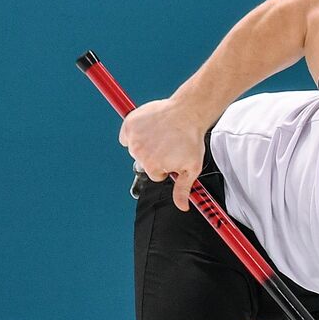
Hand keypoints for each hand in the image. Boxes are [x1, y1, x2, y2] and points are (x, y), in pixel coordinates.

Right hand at [118, 96, 208, 210]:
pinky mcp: (129, 123)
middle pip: (144, 162)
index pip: (156, 174)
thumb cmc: (191, 139)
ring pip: (135, 149)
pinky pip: (126, 135)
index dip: (166, 166)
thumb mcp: (192, 168)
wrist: (188, 112)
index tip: (173, 155)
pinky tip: (149, 130)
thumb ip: (183, 189)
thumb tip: (182, 207)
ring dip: (145, 144)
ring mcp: (133, 138)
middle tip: (170, 143)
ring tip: (162, 135)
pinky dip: (134, 133)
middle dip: (156, 156)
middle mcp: (139, 153)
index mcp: (152, 166)